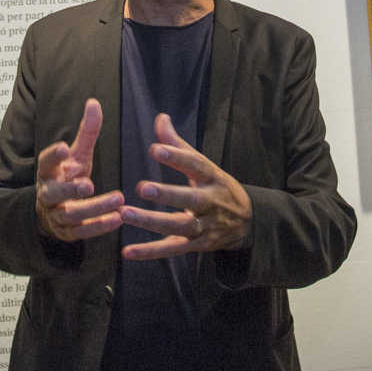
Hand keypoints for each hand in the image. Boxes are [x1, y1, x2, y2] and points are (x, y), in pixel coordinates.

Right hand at [34, 98, 123, 240]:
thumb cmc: (68, 177)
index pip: (46, 162)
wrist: (53, 212)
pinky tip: (118, 218)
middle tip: (88, 184)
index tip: (65, 147)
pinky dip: (99, 226)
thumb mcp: (77, 155)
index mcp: (48, 172)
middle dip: (70, 190)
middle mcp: (48, 194)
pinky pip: (82, 231)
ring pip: (71, 215)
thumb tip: (94, 102)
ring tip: (118, 198)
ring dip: (94, 208)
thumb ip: (86, 132)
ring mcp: (56, 215)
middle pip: (54, 193)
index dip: (54, 156)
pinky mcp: (68, 232)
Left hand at [119, 113, 251, 259]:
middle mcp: (211, 203)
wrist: (246, 222)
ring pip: (178, 226)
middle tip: (142, 188)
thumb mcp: (204, 165)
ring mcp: (205, 227)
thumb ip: (178, 144)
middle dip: (167, 195)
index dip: (176, 157)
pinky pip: (172, 250)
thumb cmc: (216, 187)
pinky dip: (150, 252)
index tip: (155, 148)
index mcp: (212, 178)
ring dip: (151, 222)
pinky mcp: (197, 247)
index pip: (195, 165)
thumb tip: (161, 118)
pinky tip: (128, 251)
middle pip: (190, 199)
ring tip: (125, 213)